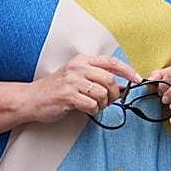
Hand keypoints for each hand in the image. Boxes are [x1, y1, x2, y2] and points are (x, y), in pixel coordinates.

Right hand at [26, 54, 140, 124]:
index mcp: (82, 60)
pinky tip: (86, 109)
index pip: (112, 62)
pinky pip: (92, 105)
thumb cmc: (56, 89)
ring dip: (103, 104)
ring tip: (94, 105)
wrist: (32, 99)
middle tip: (110, 100)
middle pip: (110, 79)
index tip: (138, 79)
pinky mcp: (68, 96)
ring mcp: (72, 81)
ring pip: (102, 93)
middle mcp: (78, 68)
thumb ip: (98, 80)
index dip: (128, 71)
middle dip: (114, 94)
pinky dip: (93, 110)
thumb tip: (122, 89)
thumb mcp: (77, 78)